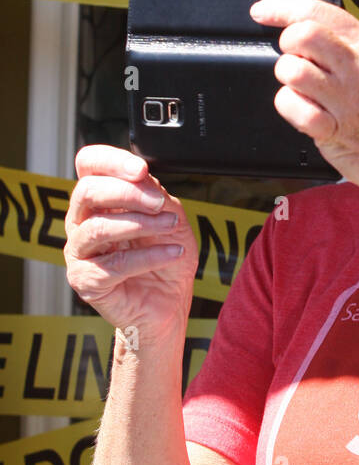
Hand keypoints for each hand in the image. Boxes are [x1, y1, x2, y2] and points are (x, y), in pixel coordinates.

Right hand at [64, 145, 197, 340]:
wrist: (169, 303)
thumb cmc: (165, 258)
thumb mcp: (169, 217)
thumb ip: (154, 195)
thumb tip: (142, 178)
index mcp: (99, 200)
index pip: (88, 165)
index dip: (111, 161)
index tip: (141, 169)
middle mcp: (82, 222)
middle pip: (87, 192)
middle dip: (128, 193)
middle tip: (159, 204)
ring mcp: (80, 252)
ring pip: (98, 228)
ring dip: (141, 224)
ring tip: (171, 227)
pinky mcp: (86, 281)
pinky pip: (114, 265)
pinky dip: (149, 256)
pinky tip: (172, 254)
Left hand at [249, 0, 358, 206]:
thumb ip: (353, 50)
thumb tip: (311, 33)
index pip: (318, 12)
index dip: (281, 9)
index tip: (263, 12)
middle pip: (302, 35)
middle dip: (287, 46)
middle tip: (296, 60)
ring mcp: (347, 100)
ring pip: (292, 71)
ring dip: (289, 81)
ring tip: (306, 92)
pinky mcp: (335, 131)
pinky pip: (294, 109)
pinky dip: (292, 110)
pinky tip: (308, 115)